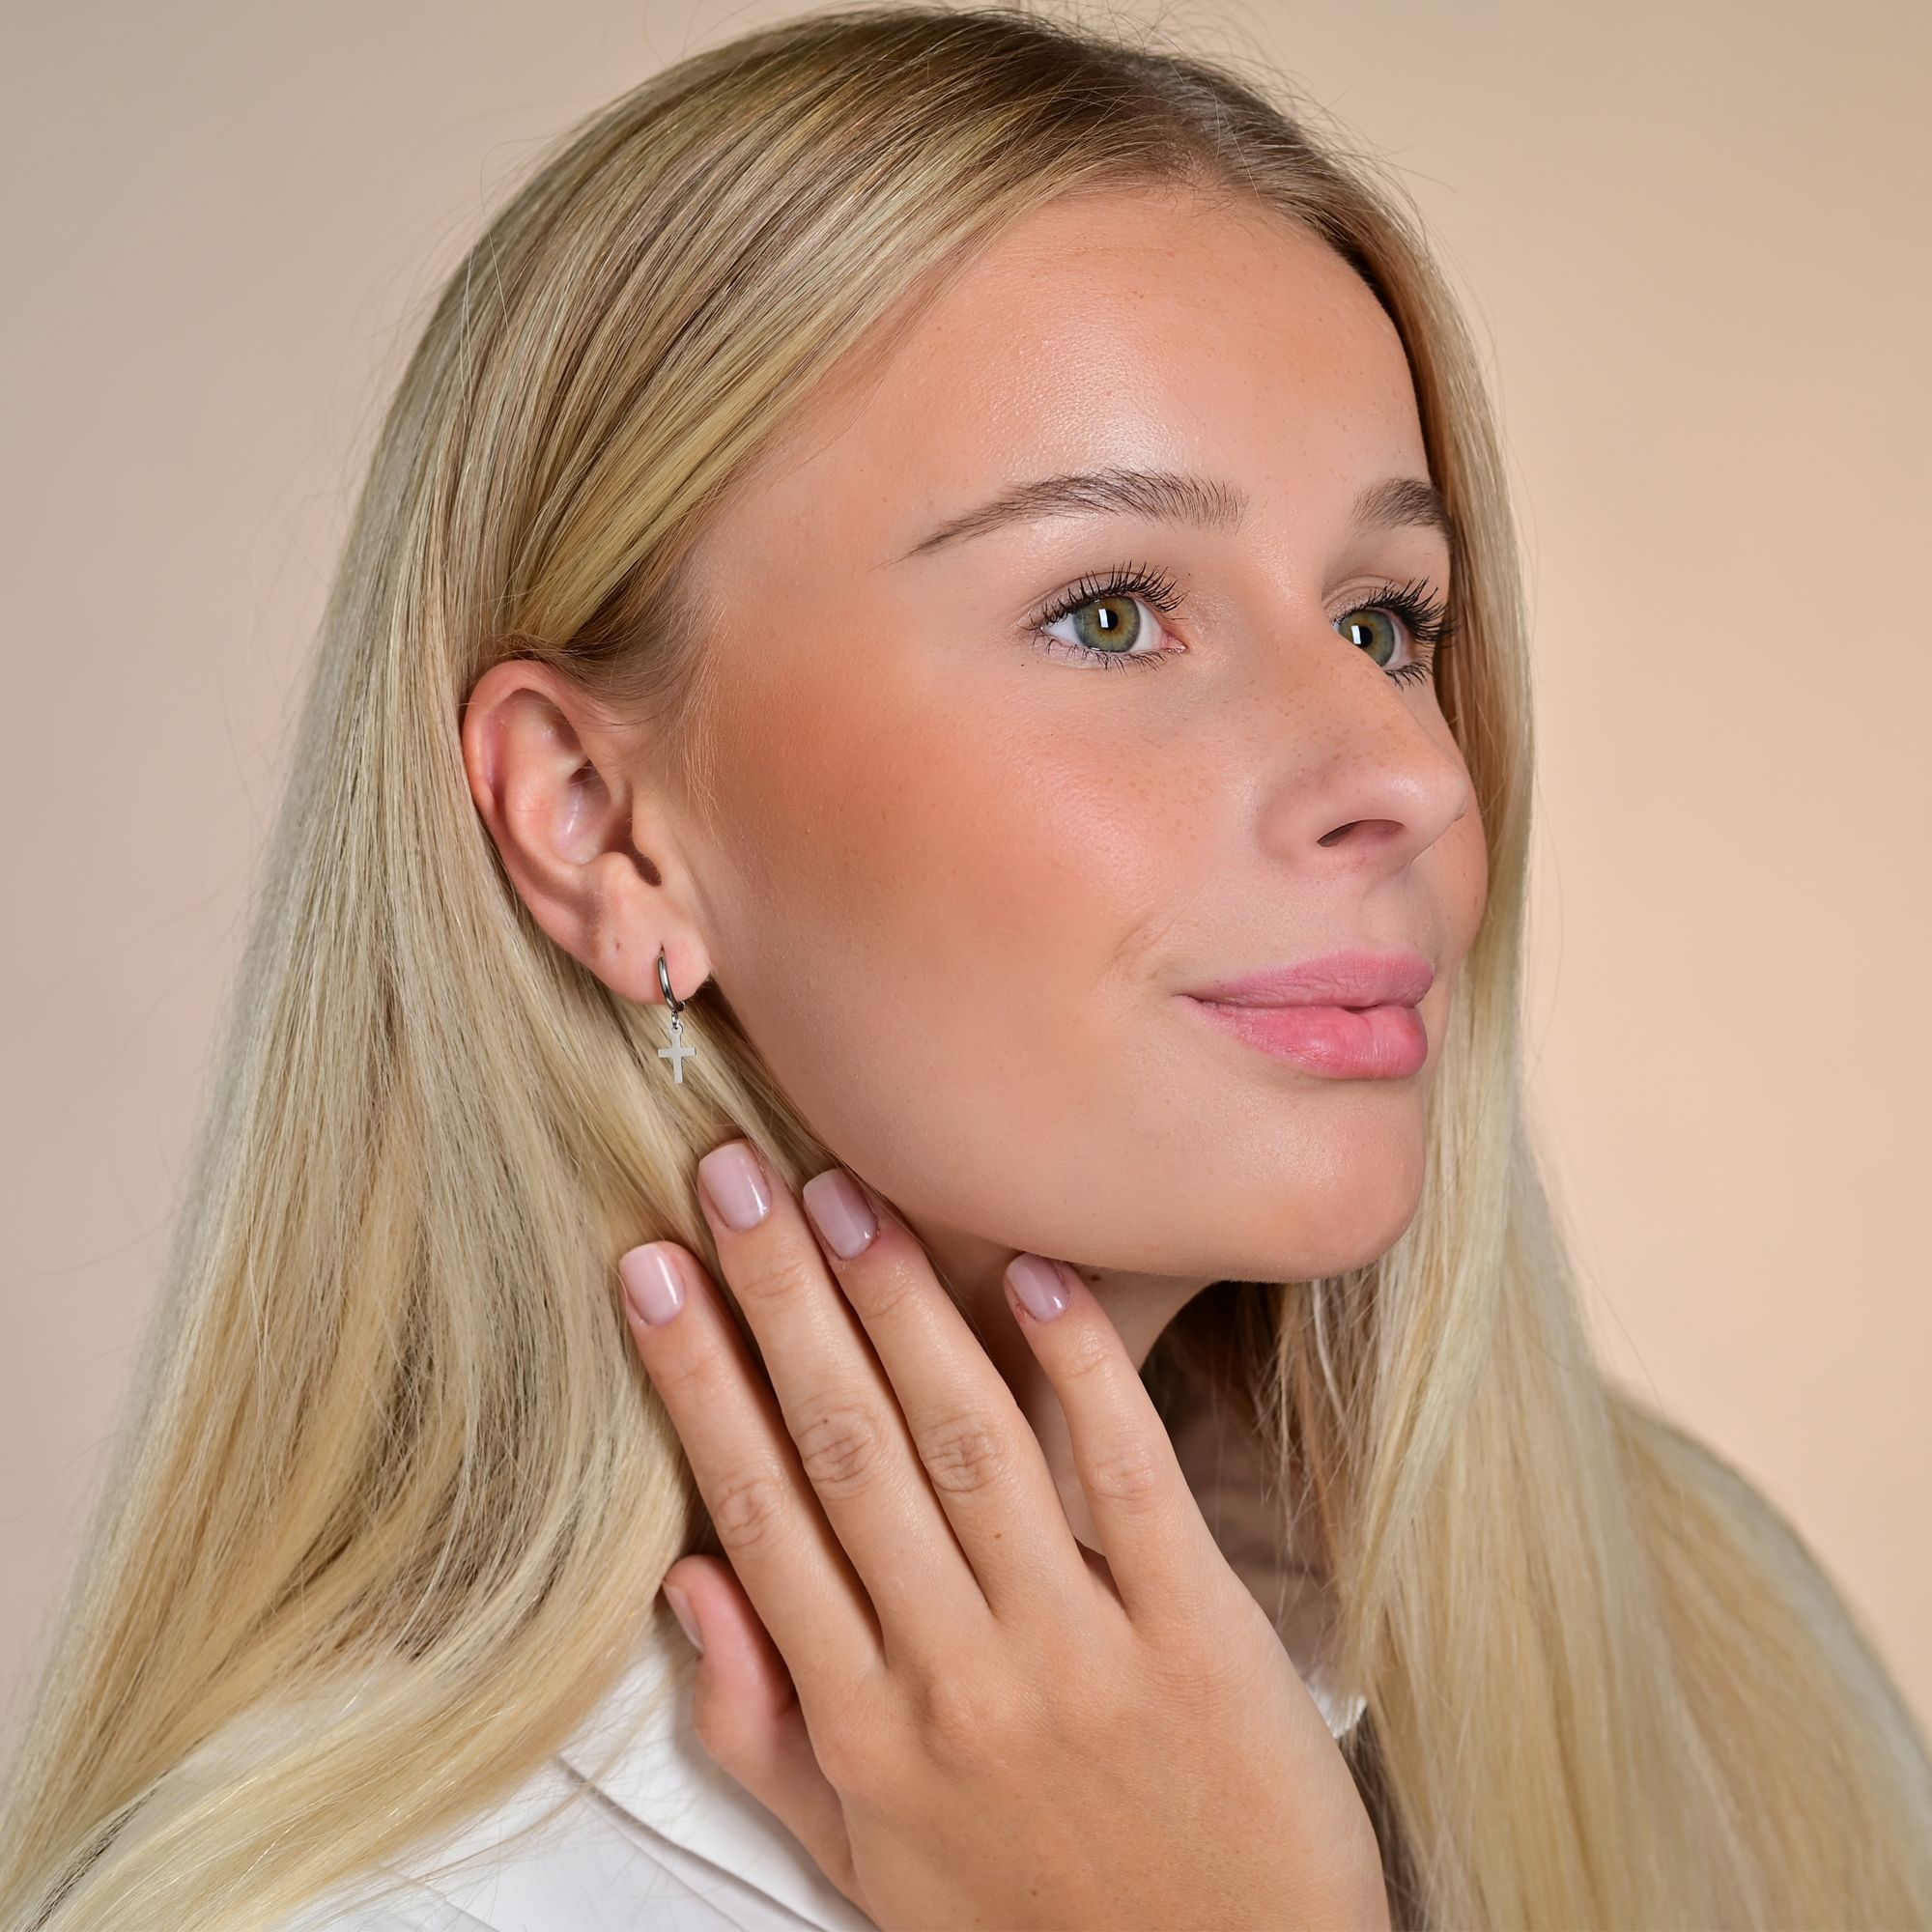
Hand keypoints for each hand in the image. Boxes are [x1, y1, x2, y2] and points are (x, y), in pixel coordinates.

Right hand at [618, 1137, 1390, 1931]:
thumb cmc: (1036, 1926)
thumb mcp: (867, 1865)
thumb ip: (764, 1731)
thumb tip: (688, 1582)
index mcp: (868, 1728)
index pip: (760, 1516)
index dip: (699, 1384)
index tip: (653, 1272)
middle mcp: (957, 1678)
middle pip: (847, 1453)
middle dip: (779, 1301)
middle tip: (730, 1176)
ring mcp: (1079, 1649)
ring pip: (968, 1443)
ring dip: (899, 1309)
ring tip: (844, 1193)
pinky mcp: (1197, 1632)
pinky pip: (1129, 1477)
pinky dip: (1081, 1368)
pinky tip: (1035, 1271)